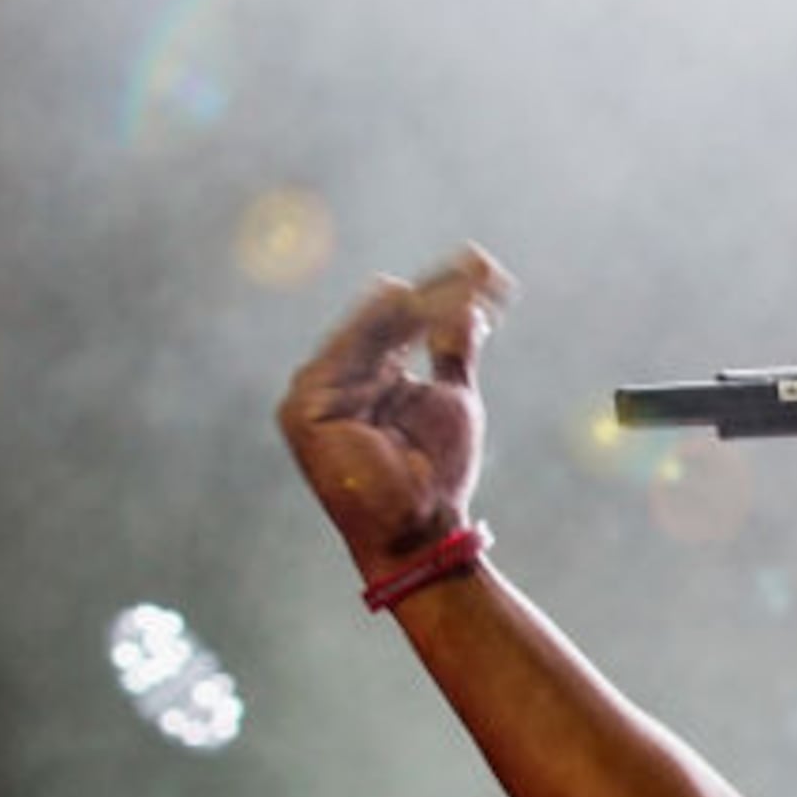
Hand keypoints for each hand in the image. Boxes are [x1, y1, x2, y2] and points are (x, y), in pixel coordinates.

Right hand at [278, 246, 517, 580]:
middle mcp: (341, 376)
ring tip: (468, 283)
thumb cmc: (436, 476)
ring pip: (374, 327)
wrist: (419, 529)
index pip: (405, 321)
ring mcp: (318, 388)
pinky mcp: (305, 405)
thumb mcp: (451, 399)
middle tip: (485, 267)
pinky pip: (350, 349)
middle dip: (441, 290)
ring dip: (423, 301)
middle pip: (391, 317)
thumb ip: (453, 351)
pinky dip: (385, 323)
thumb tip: (471, 307)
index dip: (446, 294)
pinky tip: (414, 297)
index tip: (490, 270)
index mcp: (371, 375)